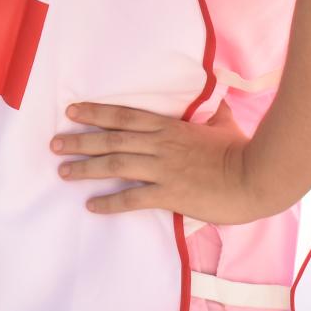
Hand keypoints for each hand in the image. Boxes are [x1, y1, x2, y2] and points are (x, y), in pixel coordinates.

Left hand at [52, 101, 276, 225]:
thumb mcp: (225, 126)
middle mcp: (159, 145)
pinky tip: (91, 205)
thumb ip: (216, 116)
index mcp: (169, 127)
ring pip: (115, 165)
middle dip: (80, 140)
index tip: (72, 111)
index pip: (124, 116)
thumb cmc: (242, 151)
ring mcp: (163, 168)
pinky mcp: (170, 193)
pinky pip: (132, 198)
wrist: (256, 177)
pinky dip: (109, 202)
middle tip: (53, 144)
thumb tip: (222, 105)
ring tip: (63, 172)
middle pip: (111, 139)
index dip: (96, 113)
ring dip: (85, 168)